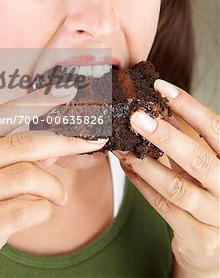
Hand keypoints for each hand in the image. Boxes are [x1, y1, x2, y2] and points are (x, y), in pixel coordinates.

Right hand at [0, 85, 107, 277]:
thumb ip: (22, 158)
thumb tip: (61, 140)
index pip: (2, 116)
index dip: (37, 102)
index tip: (67, 92)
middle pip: (20, 144)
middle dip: (64, 143)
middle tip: (90, 144)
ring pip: (25, 175)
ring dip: (53, 187)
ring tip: (60, 197)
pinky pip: (23, 211)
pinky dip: (43, 210)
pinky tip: (42, 213)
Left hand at [114, 79, 219, 277]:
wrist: (218, 245)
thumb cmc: (211, 193)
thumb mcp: (206, 161)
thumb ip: (189, 135)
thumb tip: (161, 102)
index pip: (215, 129)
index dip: (189, 106)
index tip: (161, 88)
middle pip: (198, 159)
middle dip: (165, 136)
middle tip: (137, 117)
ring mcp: (216, 215)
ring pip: (176, 187)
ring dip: (145, 163)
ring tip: (123, 146)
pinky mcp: (198, 236)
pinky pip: (164, 207)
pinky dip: (142, 185)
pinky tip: (128, 168)